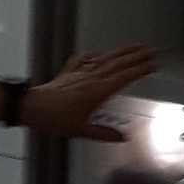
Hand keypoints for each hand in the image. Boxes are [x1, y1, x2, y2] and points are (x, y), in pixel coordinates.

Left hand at [21, 45, 158, 141]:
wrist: (30, 108)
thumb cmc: (53, 119)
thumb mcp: (80, 130)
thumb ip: (103, 133)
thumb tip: (122, 137)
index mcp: (96, 91)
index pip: (124, 77)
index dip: (140, 70)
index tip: (153, 65)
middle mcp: (90, 78)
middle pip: (117, 64)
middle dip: (136, 57)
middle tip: (151, 51)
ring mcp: (79, 74)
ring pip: (104, 59)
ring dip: (120, 52)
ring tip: (134, 47)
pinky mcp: (67, 73)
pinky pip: (83, 59)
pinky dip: (93, 55)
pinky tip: (99, 53)